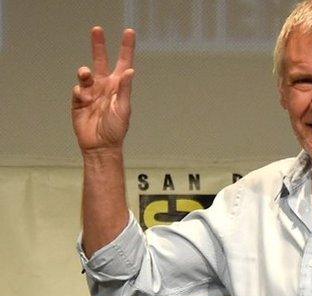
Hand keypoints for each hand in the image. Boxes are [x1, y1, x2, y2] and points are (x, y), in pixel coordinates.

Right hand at [71, 27, 134, 152]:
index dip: (126, 48)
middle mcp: (105, 86)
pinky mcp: (79, 101)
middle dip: (99, 46)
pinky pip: (77, 91)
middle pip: (101, 61)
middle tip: (97, 29)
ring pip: (86, 75)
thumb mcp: (123, 109)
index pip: (124, 63)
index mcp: (119, 86)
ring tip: (85, 73)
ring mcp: (91, 92)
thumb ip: (125, 89)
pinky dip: (79, 92)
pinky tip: (83, 99)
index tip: (128, 32)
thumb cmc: (116, 129)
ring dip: (84, 73)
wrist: (100, 145)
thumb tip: (130, 71)